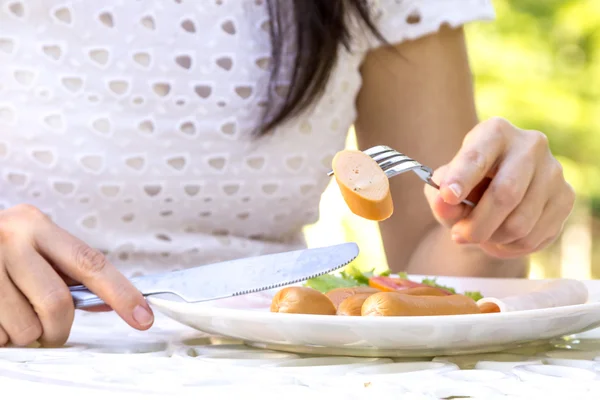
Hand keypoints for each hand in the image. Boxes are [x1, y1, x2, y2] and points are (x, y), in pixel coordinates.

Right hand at [0, 204, 152, 346]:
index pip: (90, 264)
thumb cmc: (0, 251)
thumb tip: (111, 304)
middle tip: (51, 333)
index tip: (144, 318)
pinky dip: (2, 339)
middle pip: (56, 305)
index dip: (122, 294)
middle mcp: (9, 238)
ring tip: (13, 318)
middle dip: (58, 331)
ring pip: (23, 328)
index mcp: (36, 225)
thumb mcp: (34, 247)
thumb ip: (68, 272)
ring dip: (25, 336)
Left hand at [424, 117, 574, 258]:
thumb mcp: (445, 189)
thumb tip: (443, 202)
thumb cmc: (466, 186)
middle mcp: (530, 145)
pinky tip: (500, 238)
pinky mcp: (566, 197)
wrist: (498, 192)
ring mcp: (553, 171)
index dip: (462, 177)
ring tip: (480, 235)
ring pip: (520, 223)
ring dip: (493, 238)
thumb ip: (439, 195)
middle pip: (505, 194)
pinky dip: (510, 247)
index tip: (448, 196)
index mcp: (494, 132)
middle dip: (477, 224)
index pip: (477, 156)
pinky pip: (534, 237)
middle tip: (459, 236)